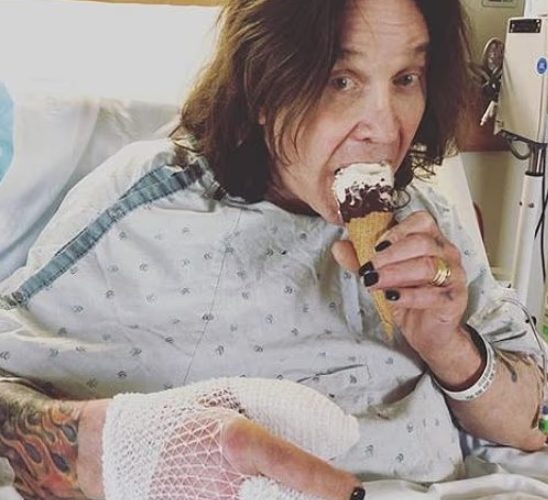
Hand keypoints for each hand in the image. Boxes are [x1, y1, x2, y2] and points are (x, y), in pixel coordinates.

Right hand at [80, 378, 362, 499]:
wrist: (118, 450)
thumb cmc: (175, 418)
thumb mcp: (223, 400)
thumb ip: (265, 410)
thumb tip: (307, 426)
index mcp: (236, 442)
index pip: (295, 467)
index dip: (330, 484)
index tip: (353, 489)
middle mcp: (228, 484)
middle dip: (312, 497)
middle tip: (333, 491)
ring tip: (300, 490)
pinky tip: (250, 492)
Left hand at [333, 210, 467, 357]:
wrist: (427, 331)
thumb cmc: (408, 296)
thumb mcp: (382, 275)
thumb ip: (361, 259)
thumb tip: (338, 246)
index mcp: (431, 239)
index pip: (422, 221)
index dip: (397, 231)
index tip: (375, 246)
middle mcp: (447, 253)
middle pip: (421, 243)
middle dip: (390, 256)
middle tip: (368, 268)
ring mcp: (454, 275)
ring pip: (427, 266)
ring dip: (395, 274)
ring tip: (373, 282)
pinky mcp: (455, 299)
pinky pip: (433, 294)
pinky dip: (409, 295)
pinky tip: (391, 297)